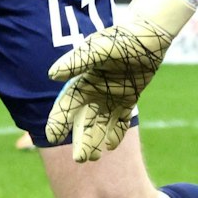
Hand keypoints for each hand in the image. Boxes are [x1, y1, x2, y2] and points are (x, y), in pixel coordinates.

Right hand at [45, 0, 197, 161]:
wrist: (147, 37)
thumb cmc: (119, 39)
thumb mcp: (96, 50)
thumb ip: (76, 62)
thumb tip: (53, 75)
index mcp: (82, 81)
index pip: (66, 106)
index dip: (58, 121)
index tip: (51, 137)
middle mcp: (93, 92)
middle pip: (83, 121)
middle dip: (81, 140)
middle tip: (80, 159)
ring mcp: (110, 97)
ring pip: (100, 125)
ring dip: (96, 141)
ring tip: (93, 158)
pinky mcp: (127, 100)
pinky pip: (119, 121)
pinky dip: (115, 133)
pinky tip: (111, 146)